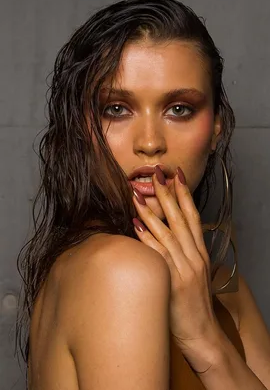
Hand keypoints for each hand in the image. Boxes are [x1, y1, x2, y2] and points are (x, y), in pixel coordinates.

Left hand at [131, 165, 222, 373]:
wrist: (202, 334)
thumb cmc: (193, 305)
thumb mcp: (194, 275)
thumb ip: (184, 254)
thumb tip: (168, 236)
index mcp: (200, 253)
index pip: (193, 217)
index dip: (184, 195)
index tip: (176, 176)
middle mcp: (194, 257)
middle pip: (181, 218)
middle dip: (168, 194)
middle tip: (157, 174)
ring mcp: (185, 268)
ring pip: (168, 232)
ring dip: (152, 211)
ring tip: (138, 193)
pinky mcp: (173, 281)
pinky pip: (158, 254)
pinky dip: (147, 237)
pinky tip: (135, 224)